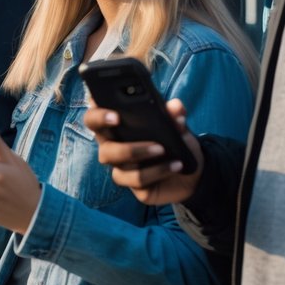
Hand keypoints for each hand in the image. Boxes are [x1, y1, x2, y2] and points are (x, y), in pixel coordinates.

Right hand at [84, 98, 203, 204]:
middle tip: (117, 119)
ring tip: (161, 149)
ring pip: (111, 155)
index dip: (96, 106)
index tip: (106, 102)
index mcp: (119, 124)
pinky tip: (174, 166)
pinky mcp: (130, 182)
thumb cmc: (176, 147)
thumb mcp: (180, 129)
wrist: (190, 177)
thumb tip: (175, 106)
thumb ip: (176, 116)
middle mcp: (113, 142)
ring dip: (136, 150)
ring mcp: (119, 163)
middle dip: (101, 121)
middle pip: (94, 130)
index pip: (98, 111)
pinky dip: (156, 170)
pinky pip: (135, 177)